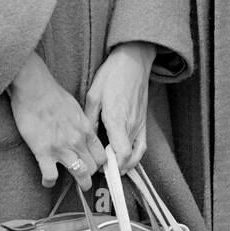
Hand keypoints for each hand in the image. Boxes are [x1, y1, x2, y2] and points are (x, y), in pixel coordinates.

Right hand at [8, 52, 104, 191]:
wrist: (34, 88)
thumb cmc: (53, 94)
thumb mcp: (76, 108)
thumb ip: (81, 124)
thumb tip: (82, 132)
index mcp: (86, 129)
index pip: (101, 155)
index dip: (99, 164)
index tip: (95, 167)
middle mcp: (77, 140)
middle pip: (93, 167)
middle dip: (90, 175)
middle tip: (85, 177)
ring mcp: (61, 147)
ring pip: (80, 175)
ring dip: (79, 183)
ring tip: (77, 187)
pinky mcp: (43, 152)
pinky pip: (51, 176)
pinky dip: (49, 182)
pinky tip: (47, 181)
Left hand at [84, 42, 155, 172]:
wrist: (133, 61)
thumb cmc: (112, 75)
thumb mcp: (94, 95)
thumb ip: (90, 119)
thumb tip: (85, 138)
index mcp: (117, 119)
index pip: (121, 154)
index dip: (111, 167)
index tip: (98, 169)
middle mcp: (131, 124)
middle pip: (127, 158)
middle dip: (114, 168)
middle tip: (98, 169)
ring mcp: (140, 124)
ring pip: (136, 154)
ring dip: (124, 164)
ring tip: (110, 167)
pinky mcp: (144, 122)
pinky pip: (142, 146)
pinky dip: (135, 157)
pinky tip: (124, 160)